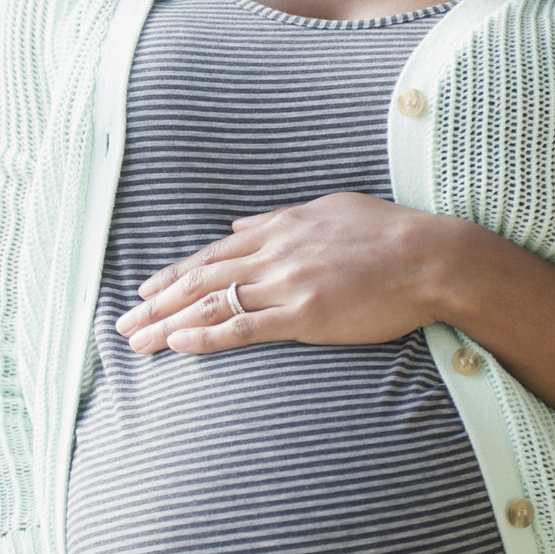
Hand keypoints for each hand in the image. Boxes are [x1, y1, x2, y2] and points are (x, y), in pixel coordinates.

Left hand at [114, 193, 446, 356]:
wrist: (432, 257)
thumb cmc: (389, 233)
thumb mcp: (328, 209)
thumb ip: (278, 218)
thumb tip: (239, 222)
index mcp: (278, 228)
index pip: (213, 254)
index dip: (175, 274)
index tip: (146, 290)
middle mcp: (273, 253)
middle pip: (200, 279)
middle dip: (156, 303)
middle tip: (122, 323)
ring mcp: (286, 284)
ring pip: (212, 303)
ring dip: (168, 324)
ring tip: (137, 342)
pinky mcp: (305, 314)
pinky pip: (244, 327)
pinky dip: (206, 336)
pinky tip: (178, 345)